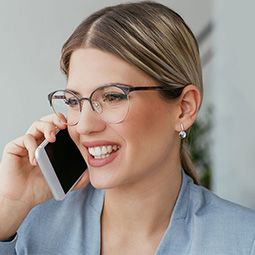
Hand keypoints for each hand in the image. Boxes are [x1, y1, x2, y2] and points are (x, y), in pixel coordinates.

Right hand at [0, 114, 89, 239]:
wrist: (22, 200)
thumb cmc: (40, 188)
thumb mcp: (64, 181)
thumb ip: (78, 177)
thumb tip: (91, 173)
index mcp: (51, 145)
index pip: (59, 127)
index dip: (66, 123)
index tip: (74, 127)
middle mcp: (39, 141)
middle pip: (48, 120)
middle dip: (56, 119)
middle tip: (63, 126)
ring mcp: (27, 143)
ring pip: (37, 124)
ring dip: (46, 128)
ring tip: (52, 139)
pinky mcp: (15, 147)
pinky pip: (25, 139)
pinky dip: (32, 146)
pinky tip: (36, 160)